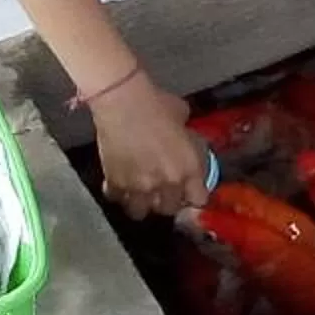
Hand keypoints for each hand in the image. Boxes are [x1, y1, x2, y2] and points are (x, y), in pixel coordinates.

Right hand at [93, 78, 209, 217]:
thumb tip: (184, 138)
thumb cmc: (158, 103)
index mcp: (190, 168)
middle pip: (169, 209)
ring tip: (139, 191)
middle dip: (166, 201)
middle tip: (162, 189)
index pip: (199, 200)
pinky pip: (117, 199)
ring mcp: (140, 187)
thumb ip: (186, 136)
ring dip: (141, 203)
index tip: (188, 191)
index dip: (193, 196)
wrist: (123, 102)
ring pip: (141, 212)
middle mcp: (168, 183)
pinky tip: (119, 182)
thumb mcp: (184, 118)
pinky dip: (118, 193)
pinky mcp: (115, 184)